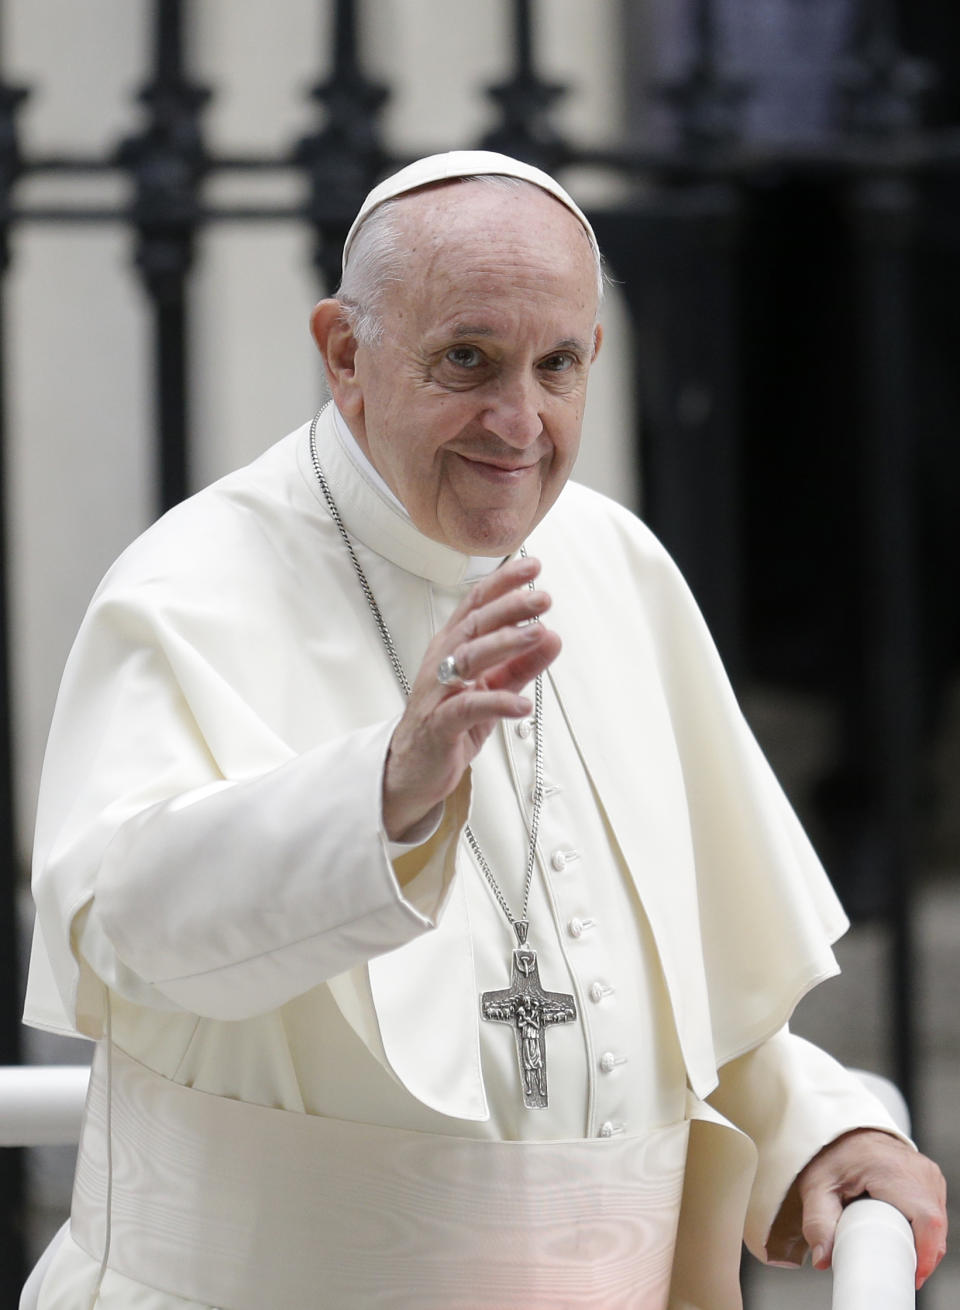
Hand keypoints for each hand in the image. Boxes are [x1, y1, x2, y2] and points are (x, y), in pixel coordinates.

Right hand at [383, 556, 560, 841]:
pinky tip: (521, 704)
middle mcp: (441, 662)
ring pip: (469, 659)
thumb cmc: (451, 721)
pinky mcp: (440, 725)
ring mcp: (438, 693)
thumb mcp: (493, 689)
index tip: (533, 567)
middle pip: (474, 625)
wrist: (413, 768)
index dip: (502, 583)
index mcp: (452, 647)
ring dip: (505, 644)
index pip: (476, 605)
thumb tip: (554, 636)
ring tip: (539, 634)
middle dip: (509, 607)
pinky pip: (468, 709)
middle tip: (543, 597)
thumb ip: (522, 664)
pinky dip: (497, 703)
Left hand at [797, 1128, 946, 1288]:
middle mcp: (918, 1169)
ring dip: (923, 1243)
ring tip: (896, 1250)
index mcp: (893, 1170)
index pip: (927, 1219)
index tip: (911, 1274)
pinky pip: (935, 1211)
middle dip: (921, 1254)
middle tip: (895, 1267)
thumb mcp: (817, 1186)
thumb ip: (818, 1222)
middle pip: (935, 1226)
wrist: (842, 1127)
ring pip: (938, 1221)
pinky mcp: (930, 1176)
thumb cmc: (830, 1153)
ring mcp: (927, 1172)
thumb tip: (824, 1259)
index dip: (925, 1253)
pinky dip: (923, 1229)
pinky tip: (904, 1235)